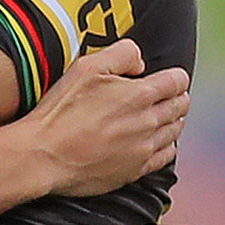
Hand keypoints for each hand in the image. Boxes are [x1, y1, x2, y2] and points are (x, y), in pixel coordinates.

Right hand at [24, 39, 188, 196]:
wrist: (44, 155)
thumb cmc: (60, 112)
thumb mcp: (85, 68)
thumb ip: (120, 55)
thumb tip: (140, 62)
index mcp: (140, 95)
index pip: (177, 81)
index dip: (173, 76)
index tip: (164, 78)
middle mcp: (148, 122)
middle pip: (180, 106)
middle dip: (175, 97)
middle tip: (163, 95)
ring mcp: (144, 148)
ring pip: (175, 131)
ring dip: (171, 121)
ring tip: (159, 116)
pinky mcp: (136, 170)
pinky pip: (166, 156)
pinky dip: (165, 146)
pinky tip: (153, 141)